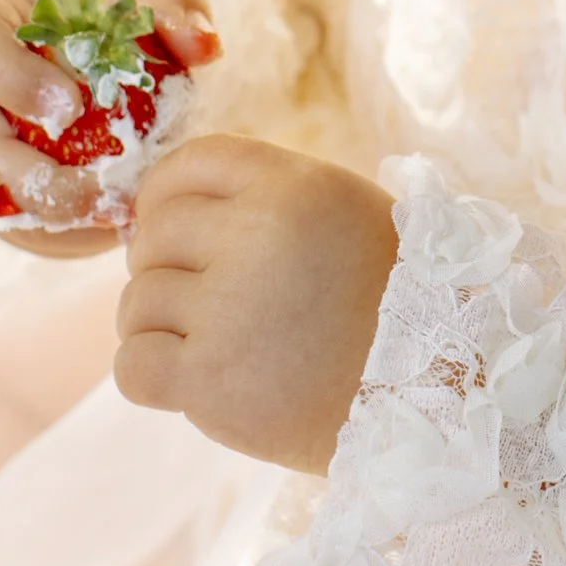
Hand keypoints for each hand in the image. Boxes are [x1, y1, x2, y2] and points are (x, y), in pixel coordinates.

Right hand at [0, 0, 218, 257]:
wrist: (62, 69)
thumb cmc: (97, 26)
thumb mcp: (131, 2)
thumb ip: (171, 6)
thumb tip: (205, 45)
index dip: (12, 81)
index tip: (69, 106)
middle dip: (34, 176)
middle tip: (98, 187)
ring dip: (54, 215)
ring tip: (116, 212)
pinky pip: (21, 224)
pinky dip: (69, 229)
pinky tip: (118, 223)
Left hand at [115, 136, 398, 469]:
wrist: (433, 402)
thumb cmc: (392, 309)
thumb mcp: (347, 217)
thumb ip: (269, 200)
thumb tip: (165, 209)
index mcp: (295, 187)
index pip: (191, 163)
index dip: (164, 195)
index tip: (167, 227)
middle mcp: (257, 235)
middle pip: (155, 234)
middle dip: (164, 268)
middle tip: (202, 303)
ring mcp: (229, 309)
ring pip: (137, 302)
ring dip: (159, 327)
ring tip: (210, 346)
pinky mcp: (210, 379)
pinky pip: (132, 366)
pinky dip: (150, 376)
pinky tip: (189, 382)